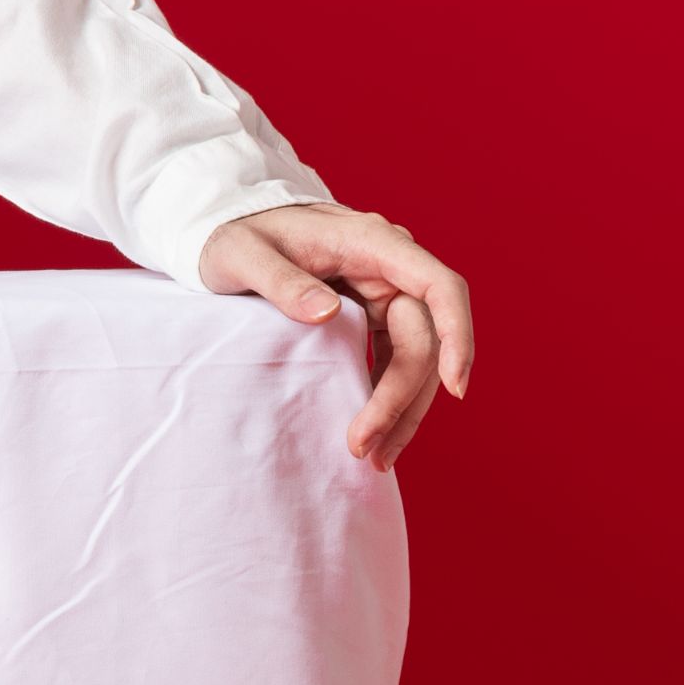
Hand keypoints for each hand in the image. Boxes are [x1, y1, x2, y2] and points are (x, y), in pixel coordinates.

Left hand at [198, 201, 471, 470]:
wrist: (227, 227)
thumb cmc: (234, 233)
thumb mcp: (240, 253)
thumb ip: (279, 280)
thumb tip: (328, 313)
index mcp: (370, 241)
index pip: (439, 286)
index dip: (457, 335)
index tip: (455, 387)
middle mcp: (388, 267)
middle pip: (424, 337)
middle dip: (403, 397)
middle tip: (369, 448)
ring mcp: (383, 292)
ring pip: (416, 357)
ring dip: (402, 409)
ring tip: (375, 457)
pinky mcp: (372, 314)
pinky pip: (395, 359)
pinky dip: (388, 396)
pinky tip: (374, 433)